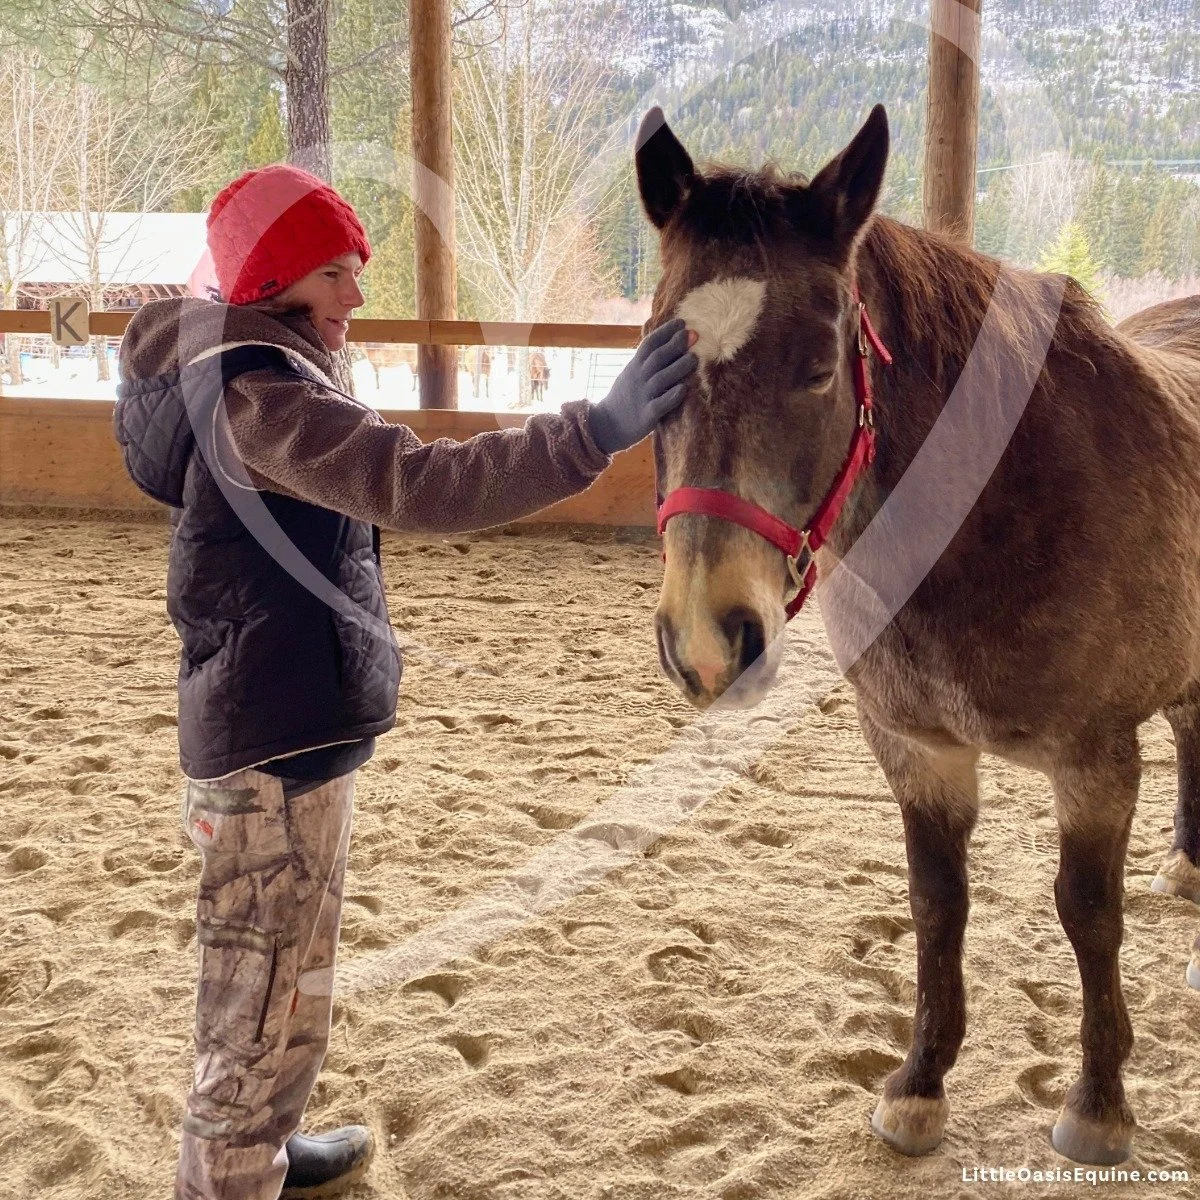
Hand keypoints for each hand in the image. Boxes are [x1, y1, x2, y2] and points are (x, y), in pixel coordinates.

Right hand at [587, 317, 697, 454]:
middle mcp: (638, 379)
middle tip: (693, 334)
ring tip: (694, 358)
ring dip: (679, 367)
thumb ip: (646, 360)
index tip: (681, 322)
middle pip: (657, 358)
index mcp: (634, 366)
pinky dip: (672, 397)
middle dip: (675, 344)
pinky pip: (660, 405)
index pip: (649, 344)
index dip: (665, 332)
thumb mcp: (631, 373)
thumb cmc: (625, 397)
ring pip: (661, 379)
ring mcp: (642, 397)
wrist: (606, 425)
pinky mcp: (646, 416)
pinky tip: (684, 389)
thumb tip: (668, 341)